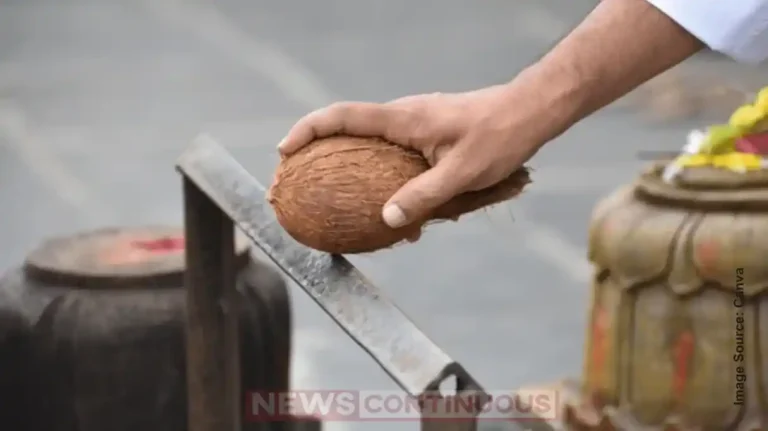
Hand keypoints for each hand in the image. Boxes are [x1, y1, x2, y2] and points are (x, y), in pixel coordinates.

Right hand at [278, 83, 549, 229]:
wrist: (530, 112)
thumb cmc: (500, 137)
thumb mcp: (462, 174)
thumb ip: (423, 197)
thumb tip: (387, 222)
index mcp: (404, 120)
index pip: (343, 117)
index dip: (309, 130)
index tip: (285, 150)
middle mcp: (404, 117)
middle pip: (349, 129)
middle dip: (320, 151)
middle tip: (300, 180)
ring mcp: (416, 124)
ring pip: (374, 145)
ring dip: (356, 169)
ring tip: (349, 206)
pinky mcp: (429, 134)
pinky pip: (396, 154)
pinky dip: (386, 177)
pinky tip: (406, 213)